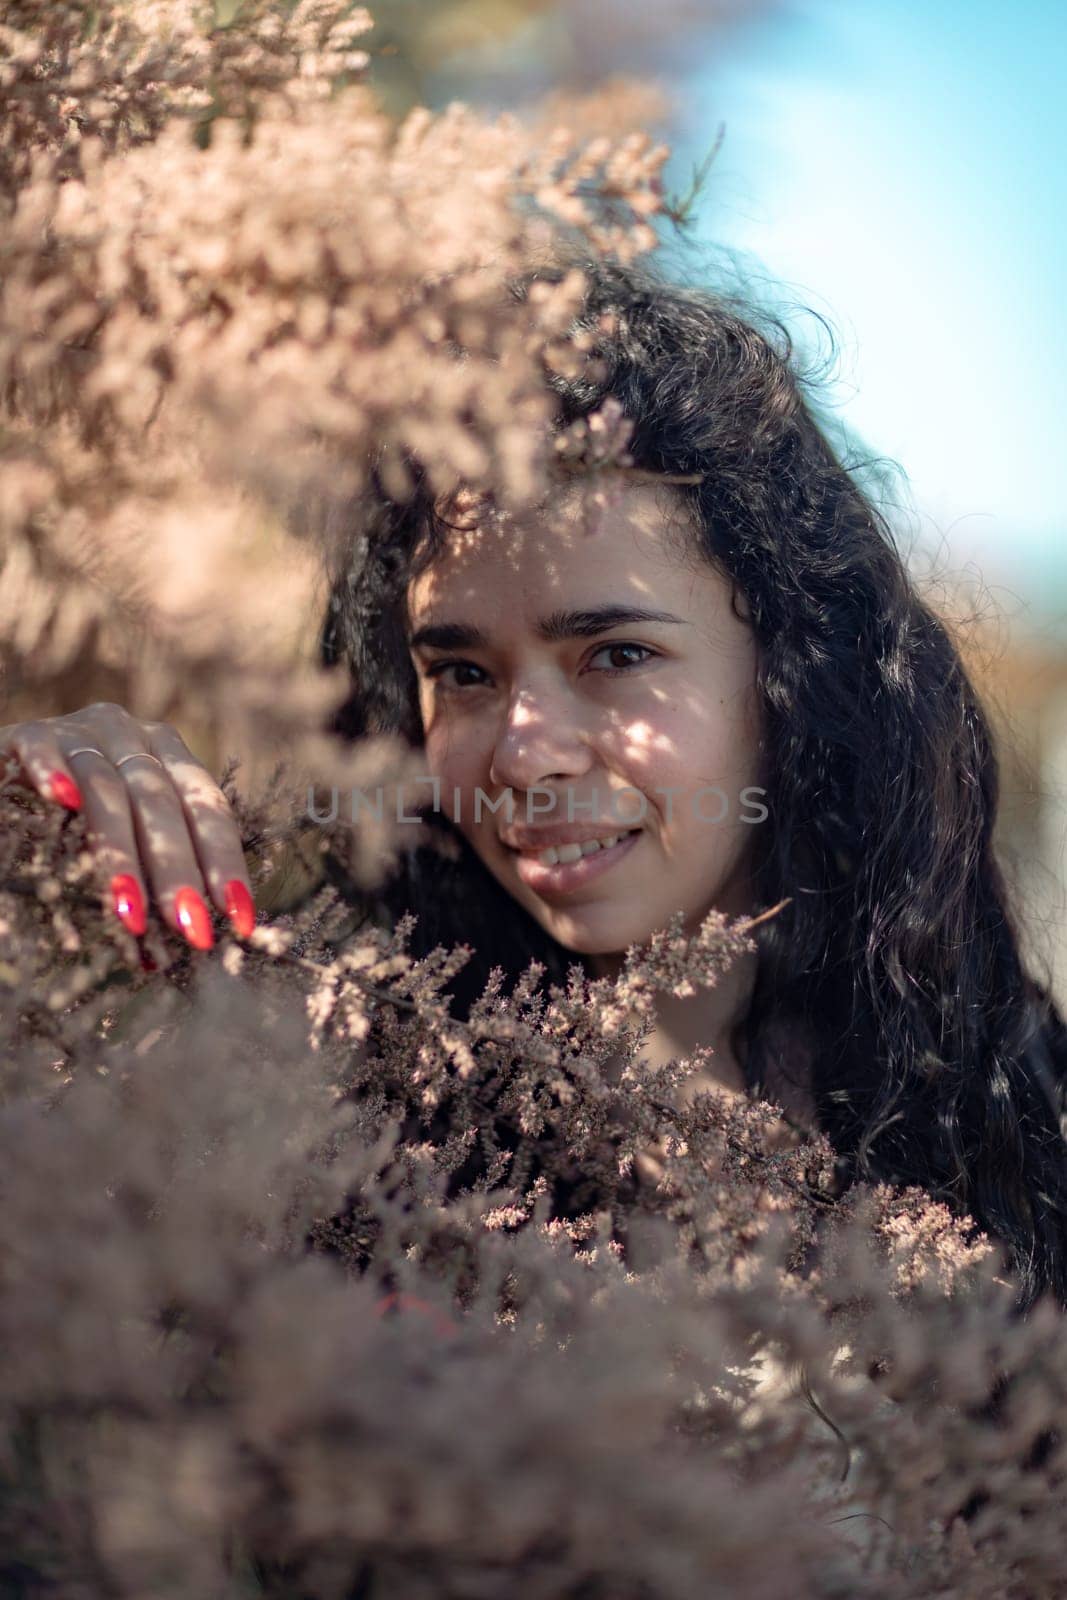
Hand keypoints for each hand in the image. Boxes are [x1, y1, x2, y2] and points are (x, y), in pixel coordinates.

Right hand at [0, 702, 255, 950]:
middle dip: (178, 871)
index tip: (239, 920)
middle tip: (190, 928)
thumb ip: (147, 876)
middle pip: (162, 804)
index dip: (225, 863)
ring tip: (132, 913)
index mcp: (168, 757)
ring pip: (108, 787)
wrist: (10, 765)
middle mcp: (132, 736)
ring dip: (120, 852)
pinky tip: (62, 801)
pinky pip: (41, 748)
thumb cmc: (73, 814)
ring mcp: (80, 730)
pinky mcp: (28, 732)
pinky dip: (52, 771)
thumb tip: (169, 951)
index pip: (208, 808)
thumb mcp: (121, 837)